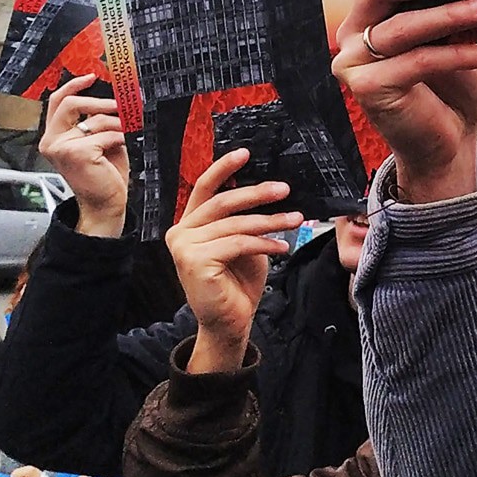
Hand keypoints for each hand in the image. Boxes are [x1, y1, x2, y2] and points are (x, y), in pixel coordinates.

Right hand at [38, 75, 130, 237]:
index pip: (57, 101)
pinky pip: (105, 134)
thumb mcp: (97, 141)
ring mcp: (61, 147)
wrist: (105, 203)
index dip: (74, 85)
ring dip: (116, 124)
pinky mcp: (77, 153)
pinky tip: (121, 146)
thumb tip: (111, 98)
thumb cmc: (102, 173)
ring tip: (125, 132)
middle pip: (70, 103)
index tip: (92, 77)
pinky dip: (119, 137)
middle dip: (98, 101)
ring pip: (94, 120)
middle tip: (118, 104)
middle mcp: (51, 141)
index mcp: (53, 136)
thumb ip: (95, 121)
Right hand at [166, 149, 301, 374]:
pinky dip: (265, 243)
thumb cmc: (236, 283)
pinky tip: (283, 246)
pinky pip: (239, 243)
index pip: (203, 188)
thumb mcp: (242, 243)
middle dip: (257, 193)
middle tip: (285, 189)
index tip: (245, 153)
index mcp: (189, 224)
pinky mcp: (195, 262)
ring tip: (296, 220)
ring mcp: (184, 247)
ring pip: (236, 224)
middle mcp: (180, 232)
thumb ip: (244, 219)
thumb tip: (269, 191)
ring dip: (270, 221)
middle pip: (223, 202)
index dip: (223, 168)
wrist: (229, 323)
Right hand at [332, 0, 476, 203]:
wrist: (445, 141)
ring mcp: (353, 59)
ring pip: (403, 26)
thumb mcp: (449, 31)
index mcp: (369, 5)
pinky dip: (459, 54)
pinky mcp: (367, 88)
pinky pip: (418, 61)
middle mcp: (352, 28)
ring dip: (453, 16)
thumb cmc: (447, 83)